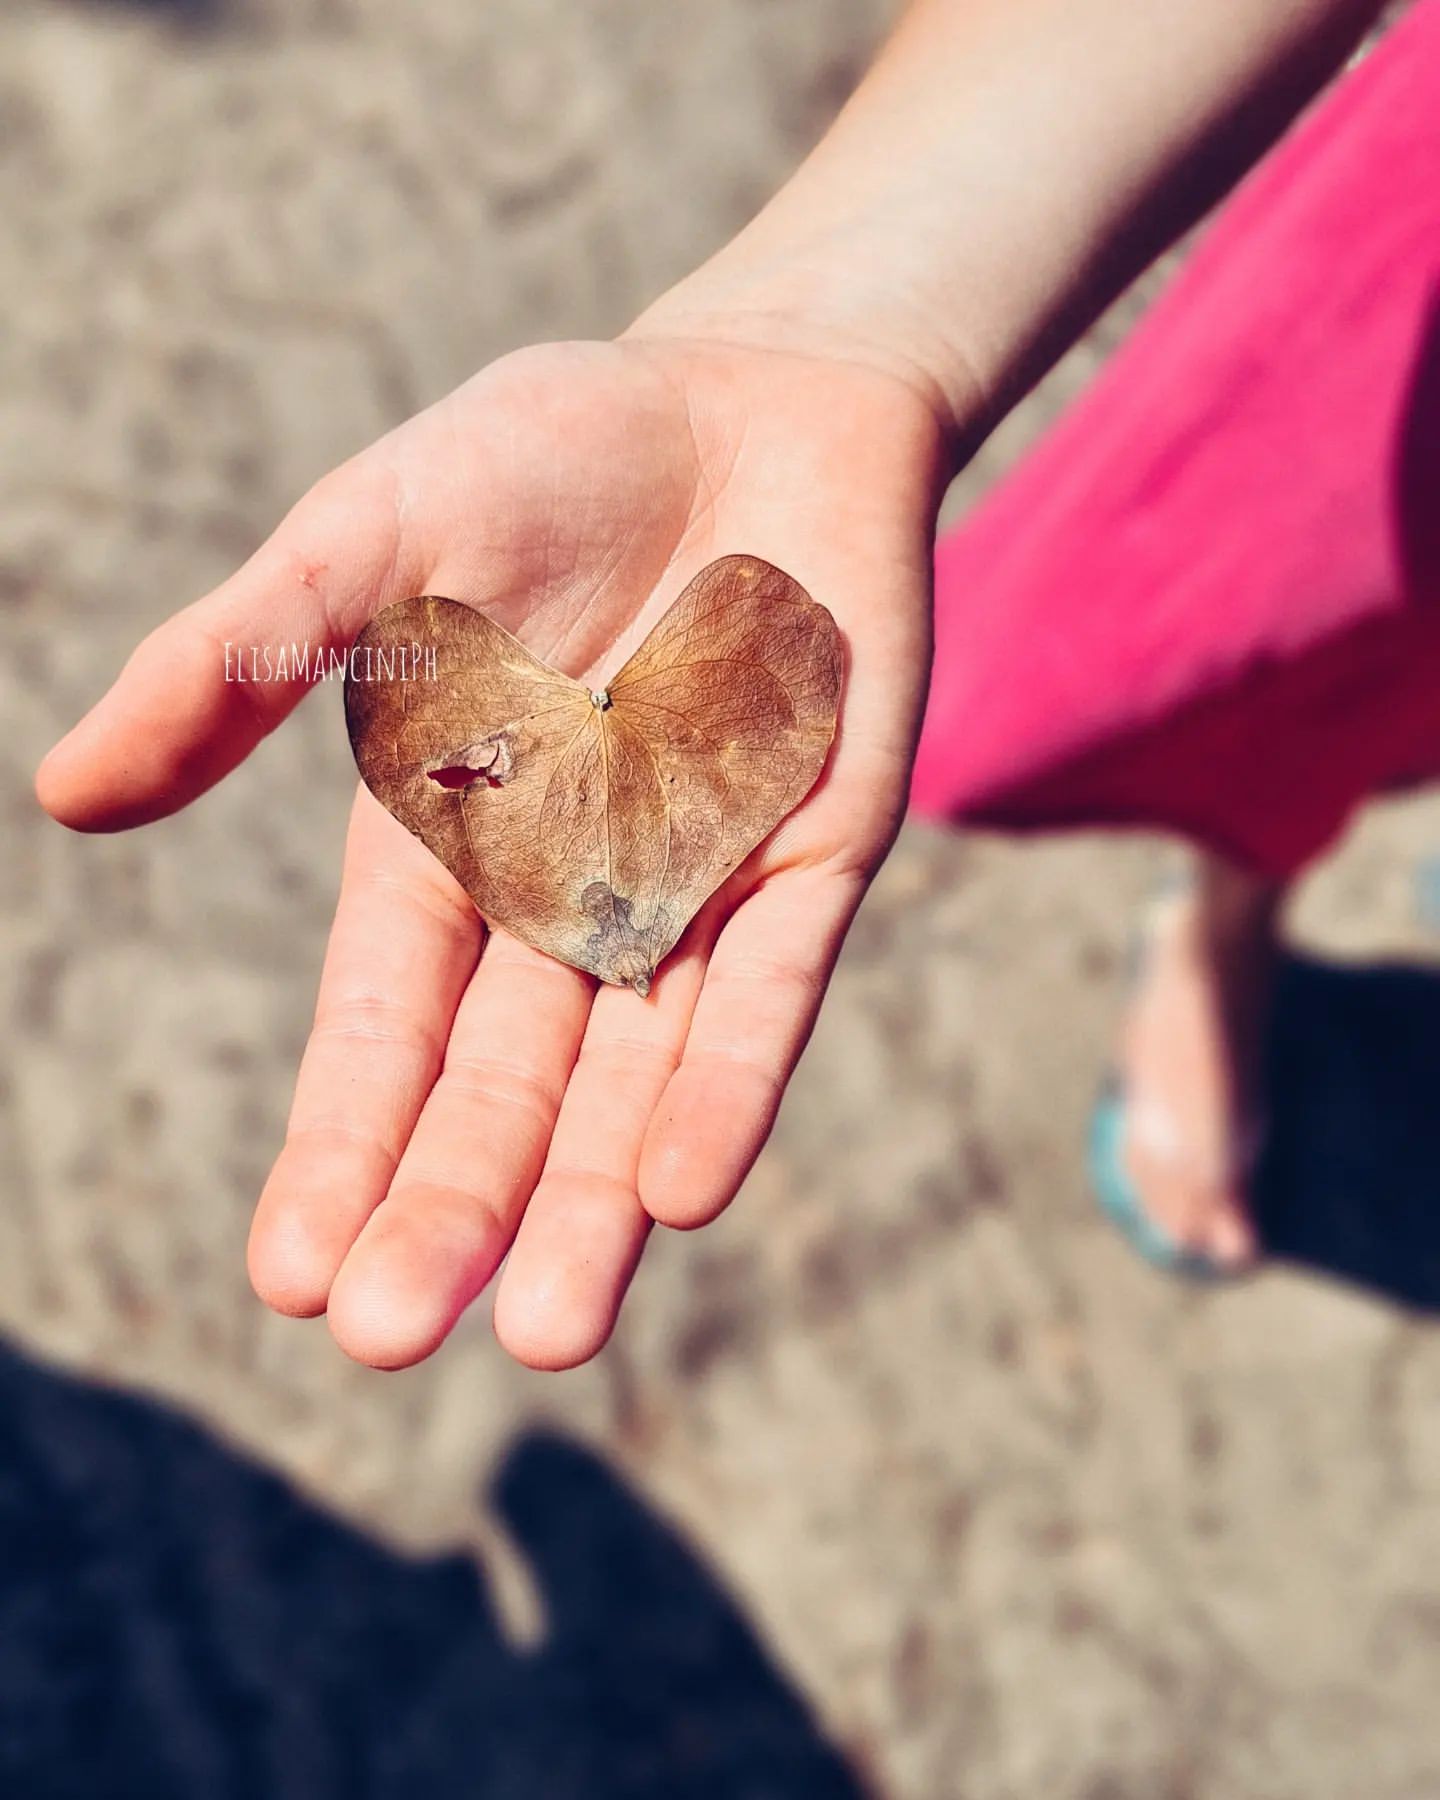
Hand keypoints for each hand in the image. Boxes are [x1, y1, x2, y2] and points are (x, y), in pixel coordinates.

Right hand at [37, 328, 951, 1368]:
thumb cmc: (551, 456)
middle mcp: (569, 894)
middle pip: (505, 1084)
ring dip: (596, 1197)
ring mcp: (699, 885)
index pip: (386, 1025)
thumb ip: (242, 663)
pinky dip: (729, 1083)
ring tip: (554, 1331)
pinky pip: (770, 988)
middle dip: (454, 1205)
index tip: (293, 1277)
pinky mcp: (816, 853)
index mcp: (448, 840)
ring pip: (640, 1075)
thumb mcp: (373, 543)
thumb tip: (68, 796)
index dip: (344, 1142)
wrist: (757, 396)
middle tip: (393, 1338)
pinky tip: (686, 1191)